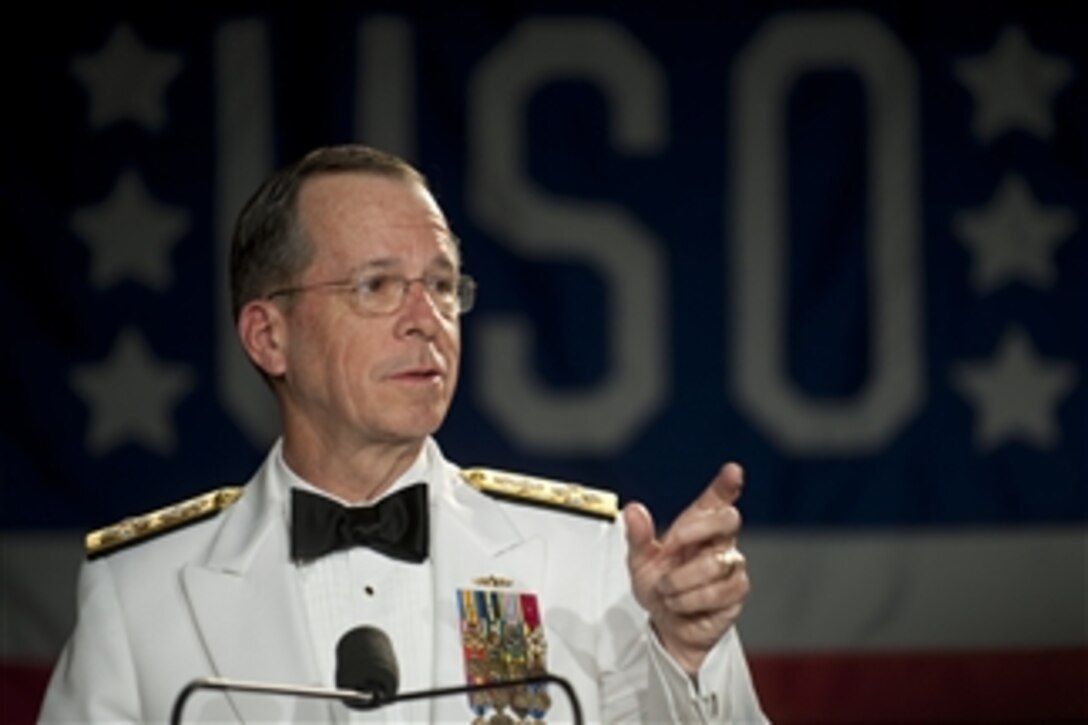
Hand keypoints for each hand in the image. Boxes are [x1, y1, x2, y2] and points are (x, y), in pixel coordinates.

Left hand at [623, 463, 748, 674]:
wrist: (666, 627)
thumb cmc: (659, 589)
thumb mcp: (639, 562)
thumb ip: (638, 537)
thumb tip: (633, 510)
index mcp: (696, 528)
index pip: (717, 501)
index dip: (726, 486)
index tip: (732, 471)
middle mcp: (718, 543)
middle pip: (729, 520)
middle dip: (697, 530)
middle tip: (672, 547)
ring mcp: (731, 567)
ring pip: (716, 563)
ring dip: (682, 581)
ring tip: (668, 591)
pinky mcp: (736, 593)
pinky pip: (719, 592)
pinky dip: (690, 600)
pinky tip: (681, 603)